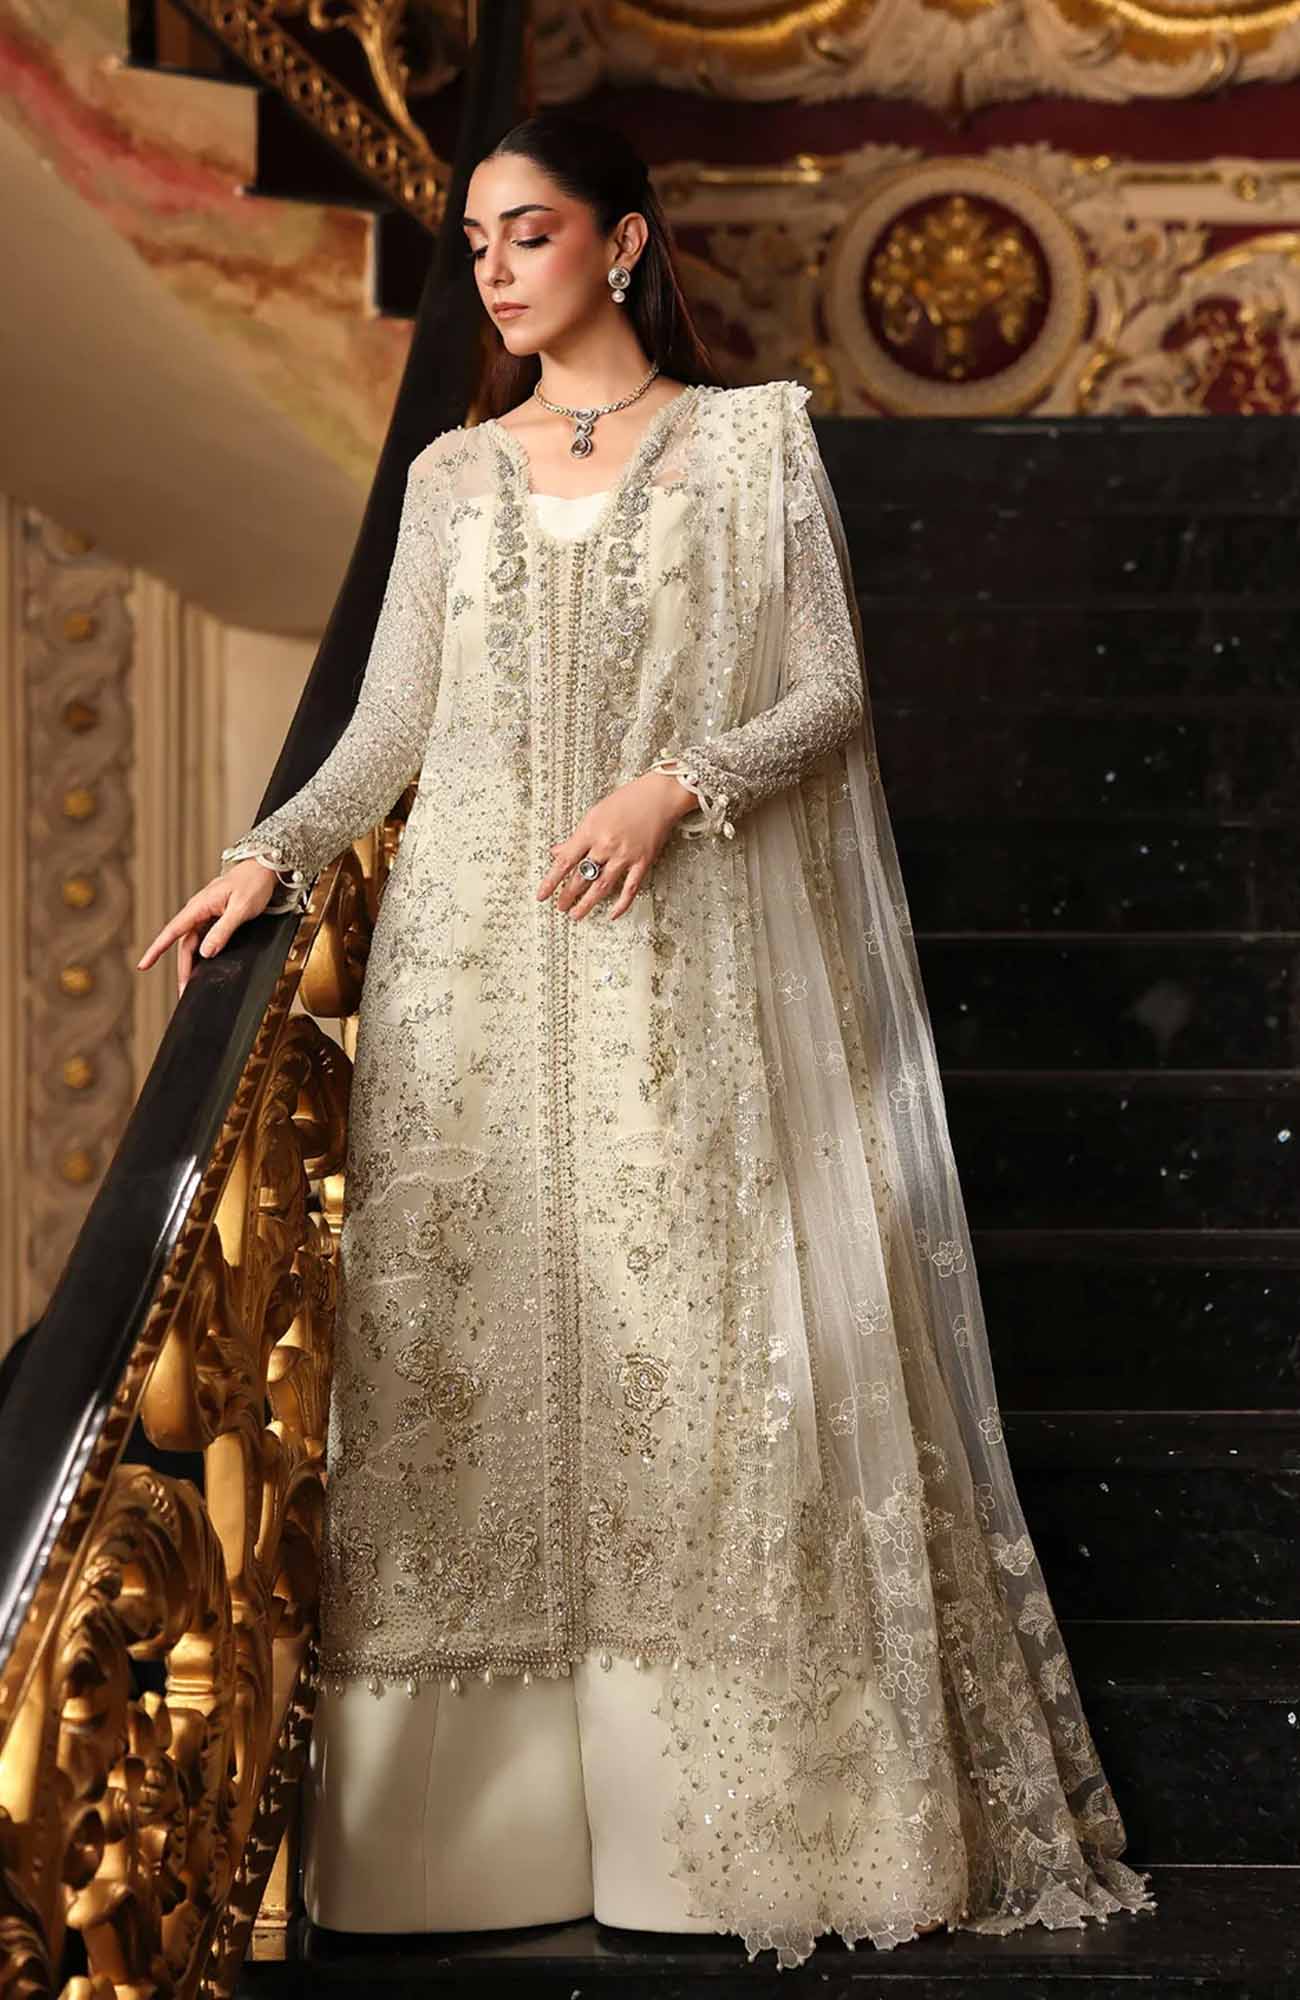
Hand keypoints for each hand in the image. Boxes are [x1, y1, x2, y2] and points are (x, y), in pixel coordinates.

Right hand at [135, 859, 279, 996]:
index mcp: (199, 906)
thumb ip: (223, 930)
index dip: (156, 950)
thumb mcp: (241, 909)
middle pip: (184, 944)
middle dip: (182, 968)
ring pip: (193, 943)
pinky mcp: (214, 917)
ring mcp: (205, 914)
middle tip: (183, 991)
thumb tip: (206, 952)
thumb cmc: (253, 884)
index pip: (172, 931)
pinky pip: (203, 938)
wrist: (264, 868)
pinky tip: (203, 967)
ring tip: (191, 984)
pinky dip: (201, 953)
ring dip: (191, 964)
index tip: (143, 965)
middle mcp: (198, 910)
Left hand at [536, 771, 696, 920]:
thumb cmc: (627, 800)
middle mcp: (606, 845)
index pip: (565, 862)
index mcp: (590, 832)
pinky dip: (621, 904)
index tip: (542, 895)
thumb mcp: (594, 814)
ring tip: (576, 914)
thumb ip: (577, 836)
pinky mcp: (643, 862)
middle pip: (581, 878)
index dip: (550, 881)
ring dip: (587, 903)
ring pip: (602, 887)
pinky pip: (630, 889)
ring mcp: (625, 856)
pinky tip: (613, 914)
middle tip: (560, 907)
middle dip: (567, 896)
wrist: (659, 796)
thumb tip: (558, 851)